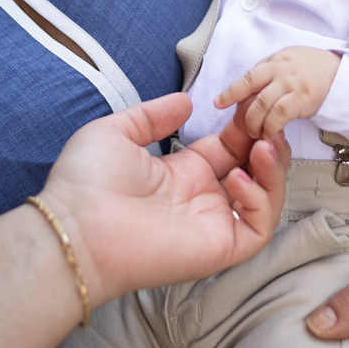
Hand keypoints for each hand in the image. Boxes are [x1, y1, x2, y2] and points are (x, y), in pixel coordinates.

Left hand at [39, 93, 287, 307]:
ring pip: (265, 198)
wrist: (75, 228)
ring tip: (263, 146)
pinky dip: (259, 200)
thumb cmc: (85, 182)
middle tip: (267, 121)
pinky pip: (257, 227)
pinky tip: (237, 178)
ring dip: (273, 170)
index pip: (228, 147)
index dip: (244, 126)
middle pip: (253, 169)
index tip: (249, 104)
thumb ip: (152, 115)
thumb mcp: (116, 132)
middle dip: (266, 142)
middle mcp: (202, 197)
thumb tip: (185, 101)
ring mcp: (212, 222)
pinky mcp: (218, 246)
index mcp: (181, 172)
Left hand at [214, 46, 340, 139]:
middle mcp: (280, 71)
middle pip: (251, 91)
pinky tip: (270, 134)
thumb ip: (269, 72)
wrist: (340, 73)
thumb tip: (248, 88)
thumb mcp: (288, 61)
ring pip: (262, 105)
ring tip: (256, 134)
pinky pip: (279, 115)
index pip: (247, 77)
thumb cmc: (312, 68)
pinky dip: (271, 127)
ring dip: (255, 123)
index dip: (231, 91)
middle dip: (243, 113)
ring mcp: (291, 84)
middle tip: (242, 127)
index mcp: (274, 61)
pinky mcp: (302, 99)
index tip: (218, 103)